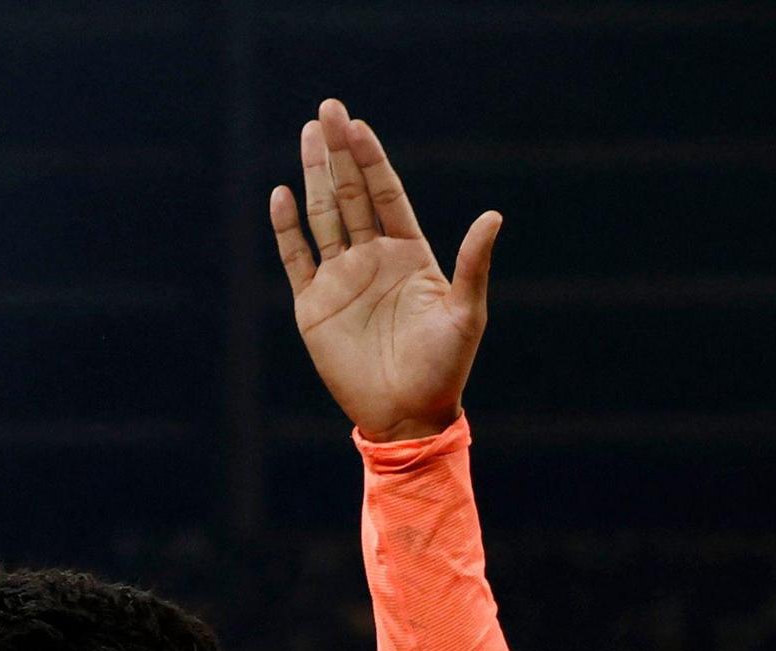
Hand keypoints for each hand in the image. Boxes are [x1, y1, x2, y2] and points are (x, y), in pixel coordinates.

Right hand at [270, 98, 497, 442]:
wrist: (408, 416)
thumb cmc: (444, 369)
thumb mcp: (465, 314)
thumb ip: (473, 264)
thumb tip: (493, 217)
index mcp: (409, 254)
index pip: (386, 195)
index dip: (372, 161)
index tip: (359, 126)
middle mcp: (372, 258)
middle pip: (350, 194)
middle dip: (339, 153)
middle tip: (328, 110)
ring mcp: (341, 278)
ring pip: (323, 215)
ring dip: (314, 175)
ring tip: (309, 134)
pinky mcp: (314, 304)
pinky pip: (297, 257)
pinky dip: (287, 227)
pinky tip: (282, 194)